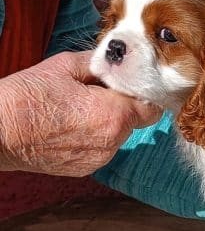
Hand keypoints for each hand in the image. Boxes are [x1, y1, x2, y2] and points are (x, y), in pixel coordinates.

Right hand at [0, 51, 161, 176]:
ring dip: (108, 122)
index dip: (144, 95)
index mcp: (114, 115)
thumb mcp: (65, 66)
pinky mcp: (84, 168)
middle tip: (98, 92)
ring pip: (117, 136)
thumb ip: (99, 63)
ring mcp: (98, 158)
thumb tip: (115, 61)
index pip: (151, 108)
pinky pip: (101, 149)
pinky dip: (93, 137)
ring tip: (78, 109)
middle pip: (134, 121)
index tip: (131, 85)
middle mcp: (112, 142)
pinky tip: (70, 125)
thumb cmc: (27, 97)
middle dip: (123, 106)